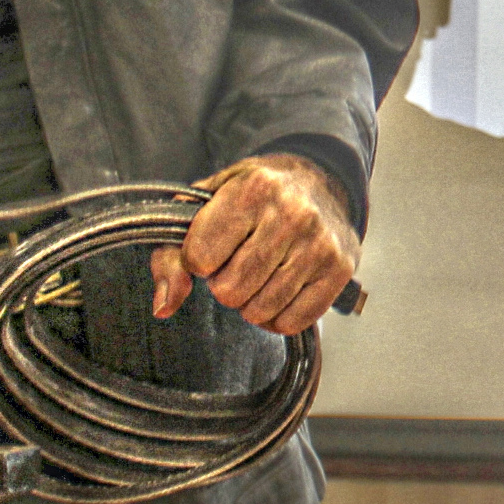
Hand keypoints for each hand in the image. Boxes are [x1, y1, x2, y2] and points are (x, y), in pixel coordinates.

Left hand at [150, 153, 359, 336]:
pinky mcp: (339, 270)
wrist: (319, 180)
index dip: (199, 259)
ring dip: (251, 301)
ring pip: (260, 311)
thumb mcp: (206, 204)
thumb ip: (172, 252)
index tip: (214, 246)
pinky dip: (278, 317)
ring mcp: (320, 244)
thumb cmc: (253, 195)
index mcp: (253, 189)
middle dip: (225, 283)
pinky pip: (292, 322)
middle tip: (240, 260)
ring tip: (262, 272)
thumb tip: (163, 307)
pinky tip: (280, 289)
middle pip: (230, 290)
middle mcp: (292, 214)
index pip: (199, 256)